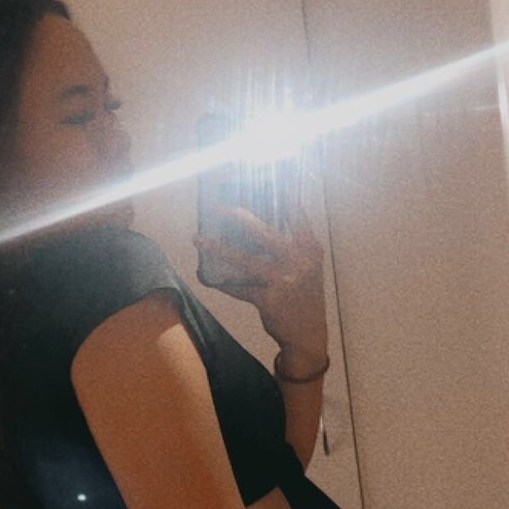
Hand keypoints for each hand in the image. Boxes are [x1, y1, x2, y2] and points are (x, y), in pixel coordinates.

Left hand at [193, 192, 327, 354]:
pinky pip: (239, 287)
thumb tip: (254, 225)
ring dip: (217, 249)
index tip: (275, 174)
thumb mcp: (307, 267)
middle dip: (238, 217)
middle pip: (263, 232)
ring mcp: (283, 280)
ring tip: (198, 239)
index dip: (286, 193)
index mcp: (310, 249)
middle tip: (218, 207)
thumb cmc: (304, 295)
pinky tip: (209, 278)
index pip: (297, 214)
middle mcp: (298, 261)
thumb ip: (290, 246)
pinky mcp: (269, 299)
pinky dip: (222, 283)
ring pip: (244, 260)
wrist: (308, 335)